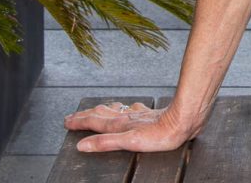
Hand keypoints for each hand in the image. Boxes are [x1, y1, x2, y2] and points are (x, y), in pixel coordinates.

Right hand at [63, 101, 199, 152]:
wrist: (184, 119)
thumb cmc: (160, 133)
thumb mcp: (129, 142)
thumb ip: (105, 143)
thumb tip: (83, 145)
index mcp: (119, 124)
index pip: (94, 122)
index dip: (79, 122)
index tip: (67, 121)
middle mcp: (127, 117)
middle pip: (102, 114)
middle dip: (86, 115)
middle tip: (73, 115)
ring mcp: (139, 114)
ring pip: (115, 110)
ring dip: (102, 110)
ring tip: (94, 109)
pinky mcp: (151, 114)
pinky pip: (132, 109)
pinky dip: (124, 108)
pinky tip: (129, 107)